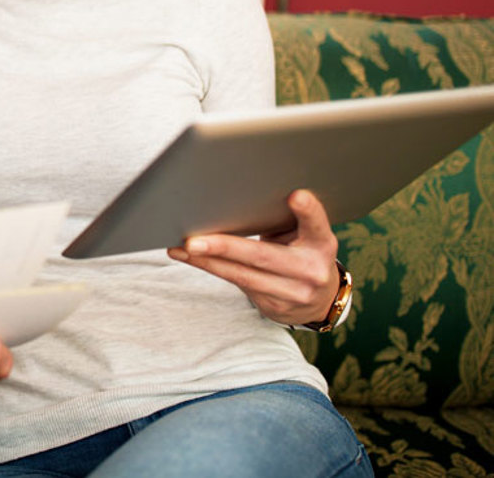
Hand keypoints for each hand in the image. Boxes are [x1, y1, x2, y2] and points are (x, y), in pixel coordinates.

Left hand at [166, 189, 341, 325]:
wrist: (318, 299)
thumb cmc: (301, 251)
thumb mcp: (304, 235)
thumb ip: (284, 219)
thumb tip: (235, 199)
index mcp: (321, 243)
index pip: (316, 224)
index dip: (308, 211)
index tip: (296, 196)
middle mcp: (311, 270)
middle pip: (263, 256)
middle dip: (225, 248)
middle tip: (193, 241)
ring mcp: (293, 292)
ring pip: (242, 274)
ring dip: (206, 261)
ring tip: (180, 248)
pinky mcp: (273, 305)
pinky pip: (235, 283)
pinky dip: (210, 268)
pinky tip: (188, 258)